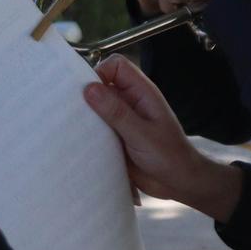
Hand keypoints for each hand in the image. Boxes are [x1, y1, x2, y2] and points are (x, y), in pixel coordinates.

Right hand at [82, 56, 241, 221]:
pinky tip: (79, 143)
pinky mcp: (115, 137)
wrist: (180, 183)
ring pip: (95, 108)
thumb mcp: (142, 134)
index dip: (99, 72)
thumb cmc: (170, 156)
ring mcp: (121, 120)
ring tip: (72, 128)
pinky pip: (95, 129)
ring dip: (84, 116)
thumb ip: (116, 112)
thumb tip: (89, 88)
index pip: (116, 66)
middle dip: (85, 94)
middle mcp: (130, 102)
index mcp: (141, 93)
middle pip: (101, 85)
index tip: (86, 92)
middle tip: (70, 109)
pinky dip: (86, 133)